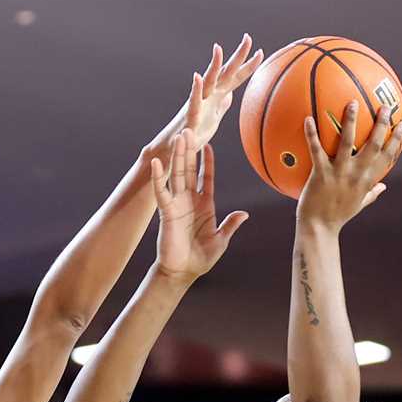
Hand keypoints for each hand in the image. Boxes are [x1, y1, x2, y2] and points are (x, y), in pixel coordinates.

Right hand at [148, 35, 264, 164]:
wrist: (175, 147)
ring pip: (208, 82)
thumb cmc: (194, 132)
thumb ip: (222, 104)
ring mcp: (198, 104)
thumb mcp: (214, 119)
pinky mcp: (190, 117)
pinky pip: (193, 102)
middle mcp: (208, 95)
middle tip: (247, 37)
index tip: (261, 51)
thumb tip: (230, 94)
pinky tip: (196, 77)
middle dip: (237, 56)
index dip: (248, 66)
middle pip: (226, 72)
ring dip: (213, 66)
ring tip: (218, 49)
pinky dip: (195, 90)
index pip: (236, 78)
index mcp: (216, 96)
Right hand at [150, 129, 248, 279]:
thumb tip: (244, 214)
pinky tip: (157, 163)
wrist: (183, 272)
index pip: (206, 177)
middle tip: (189, 130)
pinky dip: (159, 177)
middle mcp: (190, 200)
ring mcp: (177, 204)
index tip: (208, 144)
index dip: (208, 161)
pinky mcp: (167, 212)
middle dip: (190, 150)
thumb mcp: (221, 239)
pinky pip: (162, 192)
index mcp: (205, 204)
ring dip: (178, 156)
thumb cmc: (202, 258)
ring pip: (178, 175)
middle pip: (190, 169)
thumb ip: (230, 224)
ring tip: (179, 137)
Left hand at [296, 102, 401, 230]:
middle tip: (385, 106)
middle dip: (381, 124)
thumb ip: (372, 194)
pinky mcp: (320, 173)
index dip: (396, 140)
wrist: (319, 229)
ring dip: (351, 121)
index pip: (388, 156)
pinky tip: (308, 118)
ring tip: (352, 103)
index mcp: (367, 181)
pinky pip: (316, 150)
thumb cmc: (337, 217)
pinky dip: (312, 134)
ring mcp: (339, 173)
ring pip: (347, 141)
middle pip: (374, 144)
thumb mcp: (358, 205)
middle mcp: (356, 174)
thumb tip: (384, 186)